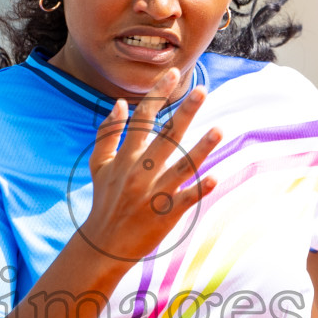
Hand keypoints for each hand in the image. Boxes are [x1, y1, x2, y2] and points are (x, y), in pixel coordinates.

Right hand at [78, 66, 221, 261]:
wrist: (103, 245)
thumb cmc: (104, 201)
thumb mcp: (98, 165)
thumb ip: (108, 133)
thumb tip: (120, 103)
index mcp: (125, 157)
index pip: (143, 119)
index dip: (157, 94)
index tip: (172, 73)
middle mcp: (140, 171)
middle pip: (166, 137)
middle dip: (184, 112)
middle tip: (202, 90)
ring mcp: (153, 193)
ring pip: (181, 167)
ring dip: (201, 149)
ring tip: (219, 130)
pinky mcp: (164, 214)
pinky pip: (185, 200)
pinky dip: (199, 189)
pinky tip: (214, 178)